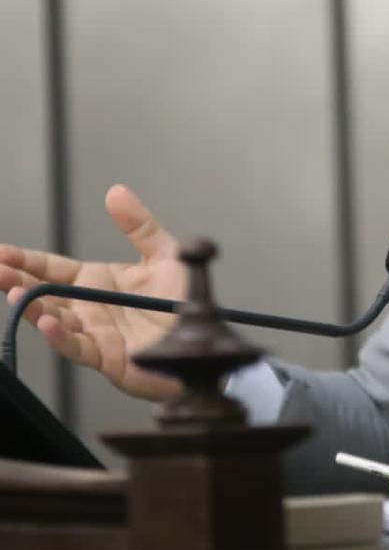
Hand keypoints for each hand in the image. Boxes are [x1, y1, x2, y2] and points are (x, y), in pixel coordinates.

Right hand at [0, 184, 186, 400]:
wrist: (207, 338)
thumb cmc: (186, 302)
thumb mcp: (165, 255)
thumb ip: (140, 226)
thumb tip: (116, 193)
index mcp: (97, 282)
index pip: (50, 268)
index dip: (25, 260)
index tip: (1, 251)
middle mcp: (89, 308)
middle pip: (43, 293)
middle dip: (16, 281)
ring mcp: (95, 333)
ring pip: (54, 320)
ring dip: (32, 307)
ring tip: (14, 292)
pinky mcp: (107, 357)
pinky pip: (77, 347)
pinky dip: (59, 336)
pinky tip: (45, 321)